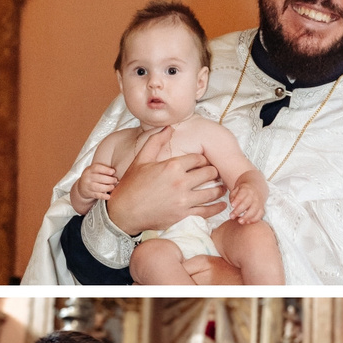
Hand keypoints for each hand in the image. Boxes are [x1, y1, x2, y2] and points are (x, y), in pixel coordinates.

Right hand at [76, 161, 119, 202]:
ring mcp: (87, 186)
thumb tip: (116, 171)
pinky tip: (108, 196)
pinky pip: (96, 195)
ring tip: (112, 187)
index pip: (97, 168)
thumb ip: (103, 169)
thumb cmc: (93, 176)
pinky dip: (103, 196)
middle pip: (99, 178)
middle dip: (109, 180)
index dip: (106, 170)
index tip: (113, 171)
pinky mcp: (88, 193)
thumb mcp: (95, 170)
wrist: (82, 186)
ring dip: (107, 188)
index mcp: (90, 170)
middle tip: (115, 180)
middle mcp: (87, 177)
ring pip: (98, 187)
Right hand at [107, 151, 225, 232]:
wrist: (121, 213)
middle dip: (212, 172)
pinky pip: (207, 211)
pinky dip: (217, 208)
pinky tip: (221, 205)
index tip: (201, 163)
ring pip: (212, 192)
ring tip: (221, 187)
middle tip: (212, 174)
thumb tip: (168, 127)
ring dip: (219, 189)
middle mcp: (181, 182)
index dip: (202, 160)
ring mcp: (183, 200)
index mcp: (172, 166)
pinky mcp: (183, 215)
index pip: (199, 158)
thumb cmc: (130, 186)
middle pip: (209, 173)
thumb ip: (155, 142)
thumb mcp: (140, 160)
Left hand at [226, 178, 265, 224]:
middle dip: (239, 211)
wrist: (257, 186)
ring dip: (247, 217)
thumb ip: (233, 196)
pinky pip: (260, 214)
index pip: (242, 195)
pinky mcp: (262, 208)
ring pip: (255, 210)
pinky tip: (247, 222)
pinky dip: (255, 219)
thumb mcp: (237, 189)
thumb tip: (233, 205)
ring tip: (240, 222)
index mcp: (246, 189)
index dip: (237, 200)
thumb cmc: (244, 190)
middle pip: (247, 204)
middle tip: (231, 217)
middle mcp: (254, 196)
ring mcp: (259, 202)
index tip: (232, 205)